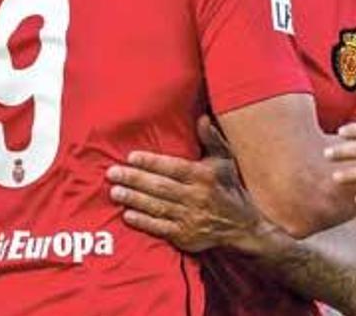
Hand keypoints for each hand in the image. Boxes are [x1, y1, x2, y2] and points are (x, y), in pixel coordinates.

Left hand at [107, 118, 261, 252]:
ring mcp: (190, 218)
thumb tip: (202, 118)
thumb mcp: (224, 161)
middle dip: (134, 179)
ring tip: (114, 191)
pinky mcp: (185, 237)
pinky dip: (143, 222)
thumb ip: (212, 139)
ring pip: (157, 207)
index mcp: (204, 176)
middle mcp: (197, 197)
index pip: (174, 168)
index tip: (131, 157)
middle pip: (161, 187)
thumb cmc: (228, 187)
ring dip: (134, 199)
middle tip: (112, 173)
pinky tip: (128, 214)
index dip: (152, 163)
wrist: (243, 226)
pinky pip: (161, 228)